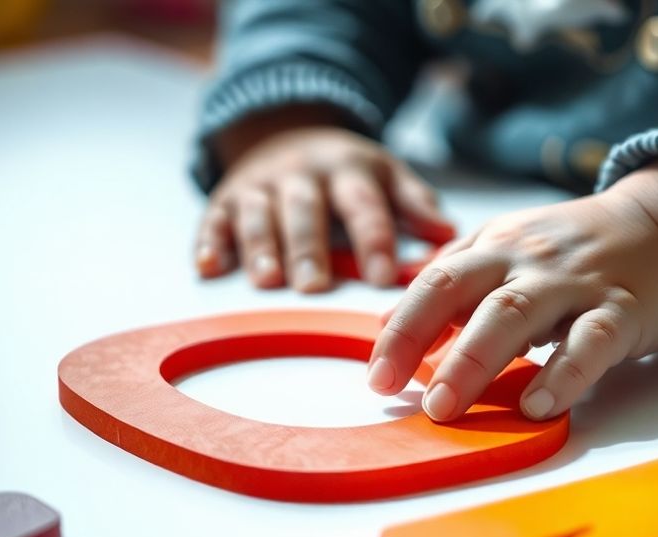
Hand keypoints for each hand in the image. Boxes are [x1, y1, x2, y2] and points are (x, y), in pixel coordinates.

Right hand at [194, 107, 455, 290]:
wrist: (284, 128)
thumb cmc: (345, 171)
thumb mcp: (385, 174)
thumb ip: (415, 204)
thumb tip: (450, 235)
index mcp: (348, 170)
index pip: (363, 205)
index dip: (374, 240)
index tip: (383, 277)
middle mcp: (301, 175)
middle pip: (306, 211)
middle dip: (309, 248)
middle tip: (315, 287)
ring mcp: (258, 185)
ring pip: (258, 215)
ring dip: (261, 247)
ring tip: (268, 281)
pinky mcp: (224, 199)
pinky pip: (214, 220)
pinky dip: (210, 242)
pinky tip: (208, 267)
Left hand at [366, 161, 657, 420]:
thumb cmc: (575, 250)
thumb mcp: (508, 247)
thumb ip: (454, 280)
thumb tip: (390, 321)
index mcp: (495, 246)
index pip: (435, 282)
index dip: (400, 329)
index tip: (376, 377)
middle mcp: (527, 260)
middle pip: (464, 293)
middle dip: (423, 342)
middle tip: (399, 393)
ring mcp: (574, 284)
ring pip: (516, 314)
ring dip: (475, 360)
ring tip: (447, 406)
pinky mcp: (622, 310)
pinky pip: (591, 342)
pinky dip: (563, 374)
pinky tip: (538, 405)